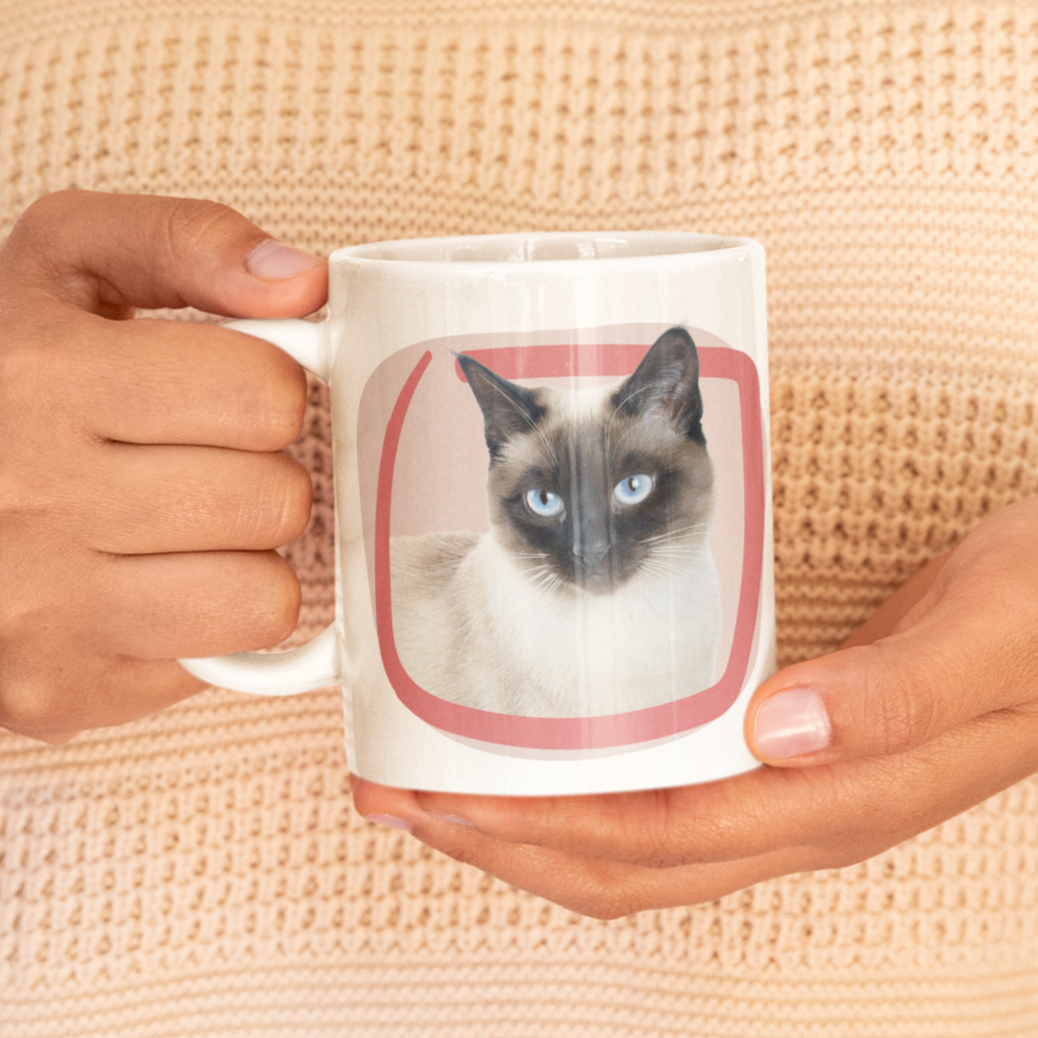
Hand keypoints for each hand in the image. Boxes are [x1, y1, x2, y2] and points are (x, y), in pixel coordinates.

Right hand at [0, 190, 326, 741]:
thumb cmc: (10, 376)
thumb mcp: (69, 263)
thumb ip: (188, 243)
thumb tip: (303, 281)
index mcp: (43, 375)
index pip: (264, 396)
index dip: (270, 391)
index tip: (233, 395)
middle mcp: (31, 495)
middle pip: (274, 500)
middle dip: (261, 476)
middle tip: (203, 464)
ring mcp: (41, 607)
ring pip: (265, 595)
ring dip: (248, 557)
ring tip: (185, 528)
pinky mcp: (61, 687)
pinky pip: (227, 662)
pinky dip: (214, 623)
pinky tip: (157, 583)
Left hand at [351, 497, 1037, 916]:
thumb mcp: (989, 639)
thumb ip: (892, 693)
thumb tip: (778, 733)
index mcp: (834, 796)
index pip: (652, 841)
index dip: (534, 834)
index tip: (438, 802)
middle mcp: (800, 810)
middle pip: (620, 864)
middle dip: (498, 844)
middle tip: (398, 795)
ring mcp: (790, 790)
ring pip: (632, 845)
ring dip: (527, 826)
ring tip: (441, 788)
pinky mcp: (784, 754)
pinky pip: (660, 802)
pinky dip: (583, 792)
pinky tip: (546, 760)